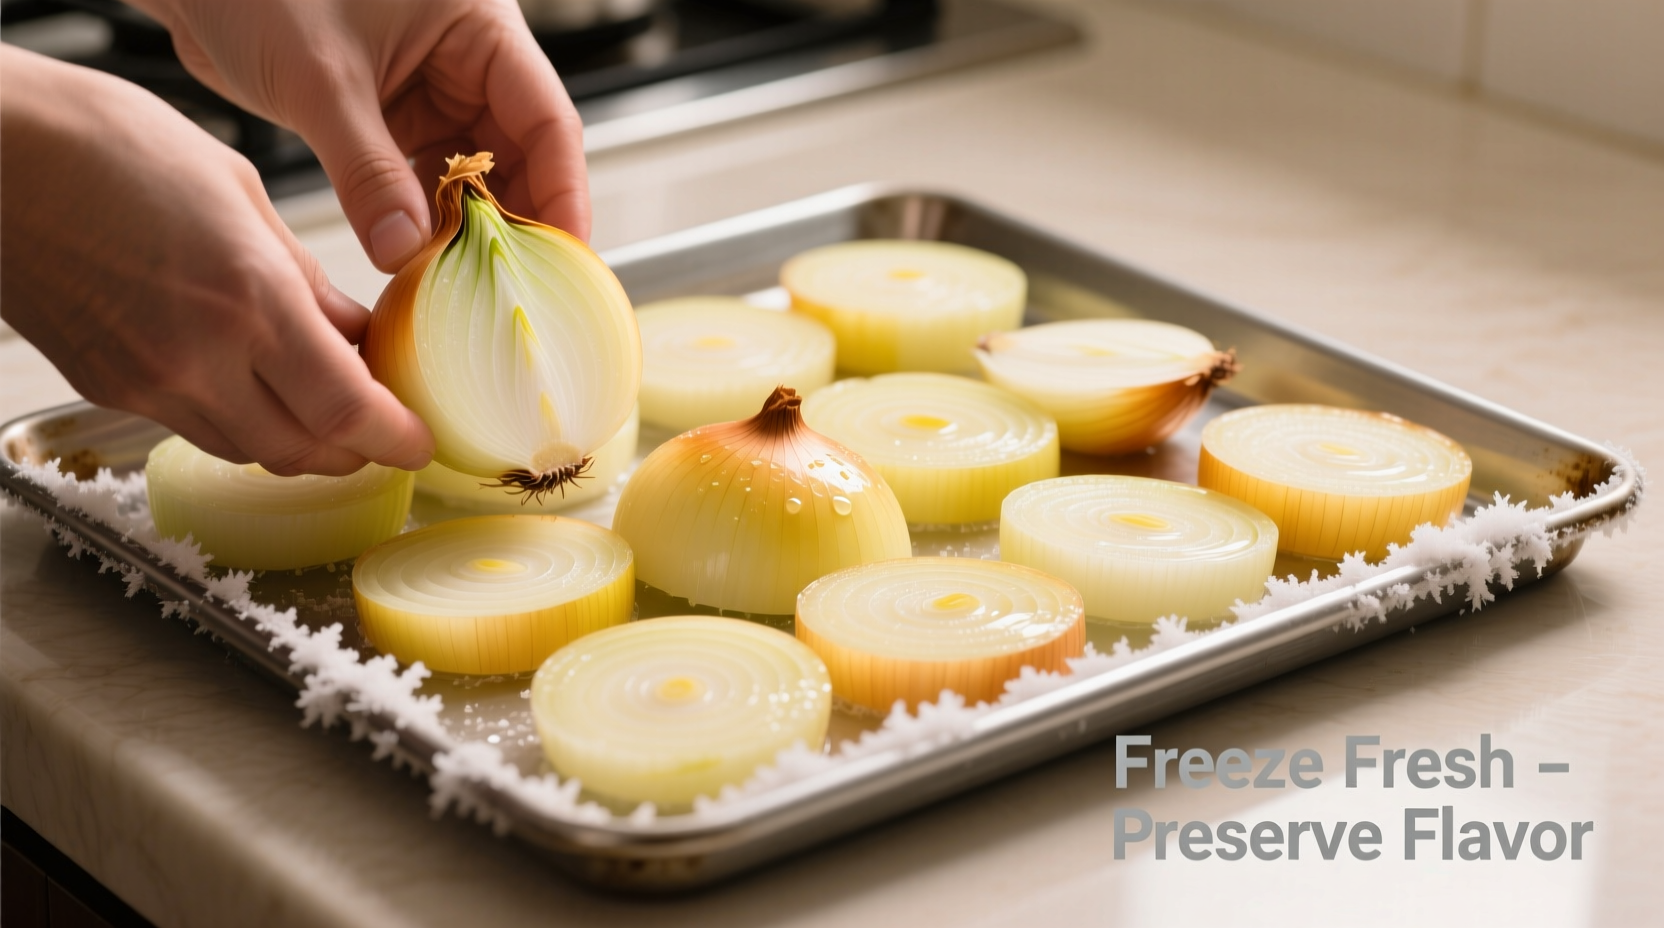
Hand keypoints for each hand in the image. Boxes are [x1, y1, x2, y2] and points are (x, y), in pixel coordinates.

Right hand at [0, 47, 433, 475]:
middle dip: (355, 449)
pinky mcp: (110, 387)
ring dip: (300, 442)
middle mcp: (200, 358)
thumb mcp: (242, 195)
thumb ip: (308, 281)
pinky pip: (198, 429)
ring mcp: (148, 382)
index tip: (420, 442)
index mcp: (251, 300)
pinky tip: (257, 385)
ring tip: (326, 404)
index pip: (348, 412)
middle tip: (383, 425)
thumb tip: (358, 334)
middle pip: (305, 451)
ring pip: (251, 452)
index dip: (396, 440)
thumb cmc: (107, 146)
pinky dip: (243, 423)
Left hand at [130, 0, 589, 270]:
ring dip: (465, 229)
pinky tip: (417, 262)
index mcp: (479, 26)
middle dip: (515, 222)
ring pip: (471, 174)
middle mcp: (465, 58)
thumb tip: (406, 252)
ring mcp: (428, 87)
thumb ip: (367, 171)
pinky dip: (420, 220)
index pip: (548, 120)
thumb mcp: (320, 79)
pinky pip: (422, 178)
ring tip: (462, 285)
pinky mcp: (387, 113)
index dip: (563, 193)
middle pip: (520, 155)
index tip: (562, 258)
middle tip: (512, 290)